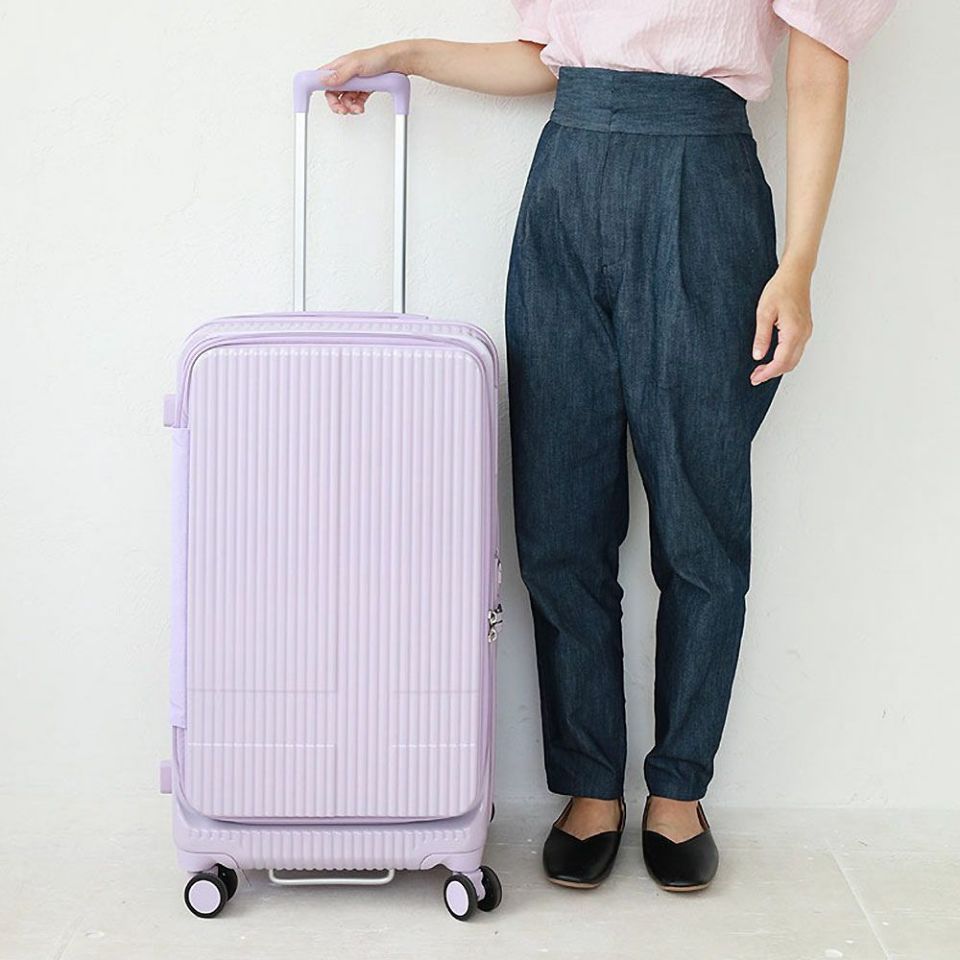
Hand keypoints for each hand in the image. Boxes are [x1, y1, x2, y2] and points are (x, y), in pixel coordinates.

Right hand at [319, 43, 403, 114]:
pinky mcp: (365, 89)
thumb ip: (340, 74)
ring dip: (349, 107)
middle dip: (336, 103)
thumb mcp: (356, 65)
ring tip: (356, 110)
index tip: (319, 98)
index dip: (319, 87)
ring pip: (346, 99)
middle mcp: (346, 74)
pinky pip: (357, 101)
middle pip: (334, 92)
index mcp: (340, 65)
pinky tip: (360, 108)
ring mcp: (356, 82)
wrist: (397, 62)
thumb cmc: (378, 57)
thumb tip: (324, 80)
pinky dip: (357, 106)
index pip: (324, 78)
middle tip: (341, 111)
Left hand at [751, 261, 813, 385]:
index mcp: (793, 332)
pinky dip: (784, 358)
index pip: (781, 361)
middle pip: (789, 364)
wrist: (796, 275)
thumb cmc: (780, 288)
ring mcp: (806, 332)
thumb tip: (758, 356)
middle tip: (755, 376)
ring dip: (778, 367)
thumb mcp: (764, 313)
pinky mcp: (804, 329)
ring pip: (794, 358)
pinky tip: (772, 357)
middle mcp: (803, 334)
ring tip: (760, 369)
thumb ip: (761, 336)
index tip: (755, 378)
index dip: (767, 373)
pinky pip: (796, 350)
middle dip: (772, 373)